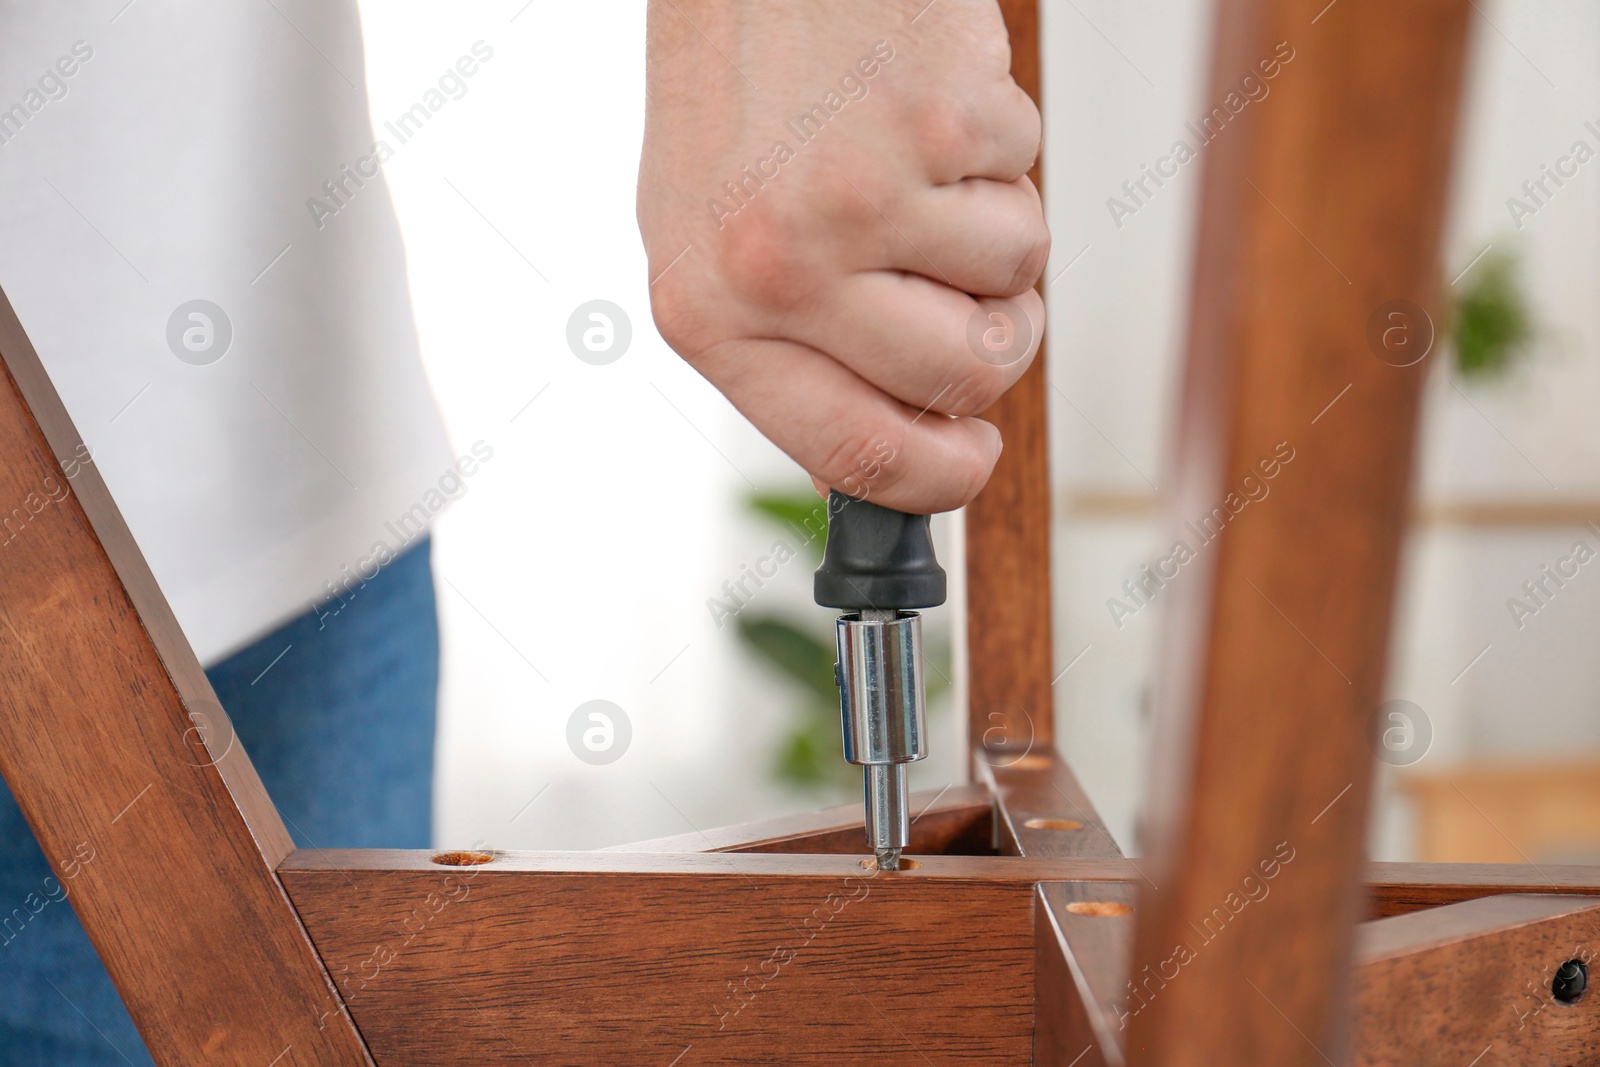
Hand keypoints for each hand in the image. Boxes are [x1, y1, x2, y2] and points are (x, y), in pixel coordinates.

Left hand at [637, 0, 1046, 512]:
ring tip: (919, 167)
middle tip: (962, 281)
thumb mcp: (715, 251)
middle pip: (965, 376)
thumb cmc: (736, 104)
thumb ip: (792, 357)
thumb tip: (880, 455)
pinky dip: (999, 146)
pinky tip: (927, 110)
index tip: (972, 461)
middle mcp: (779, 267)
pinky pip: (1029, 176)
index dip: (938, 478)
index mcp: (711, 318)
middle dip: (994, 337)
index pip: (856, 453)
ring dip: (996, 227)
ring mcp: (861, 193)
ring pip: (1017, 276)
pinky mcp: (936, 119)